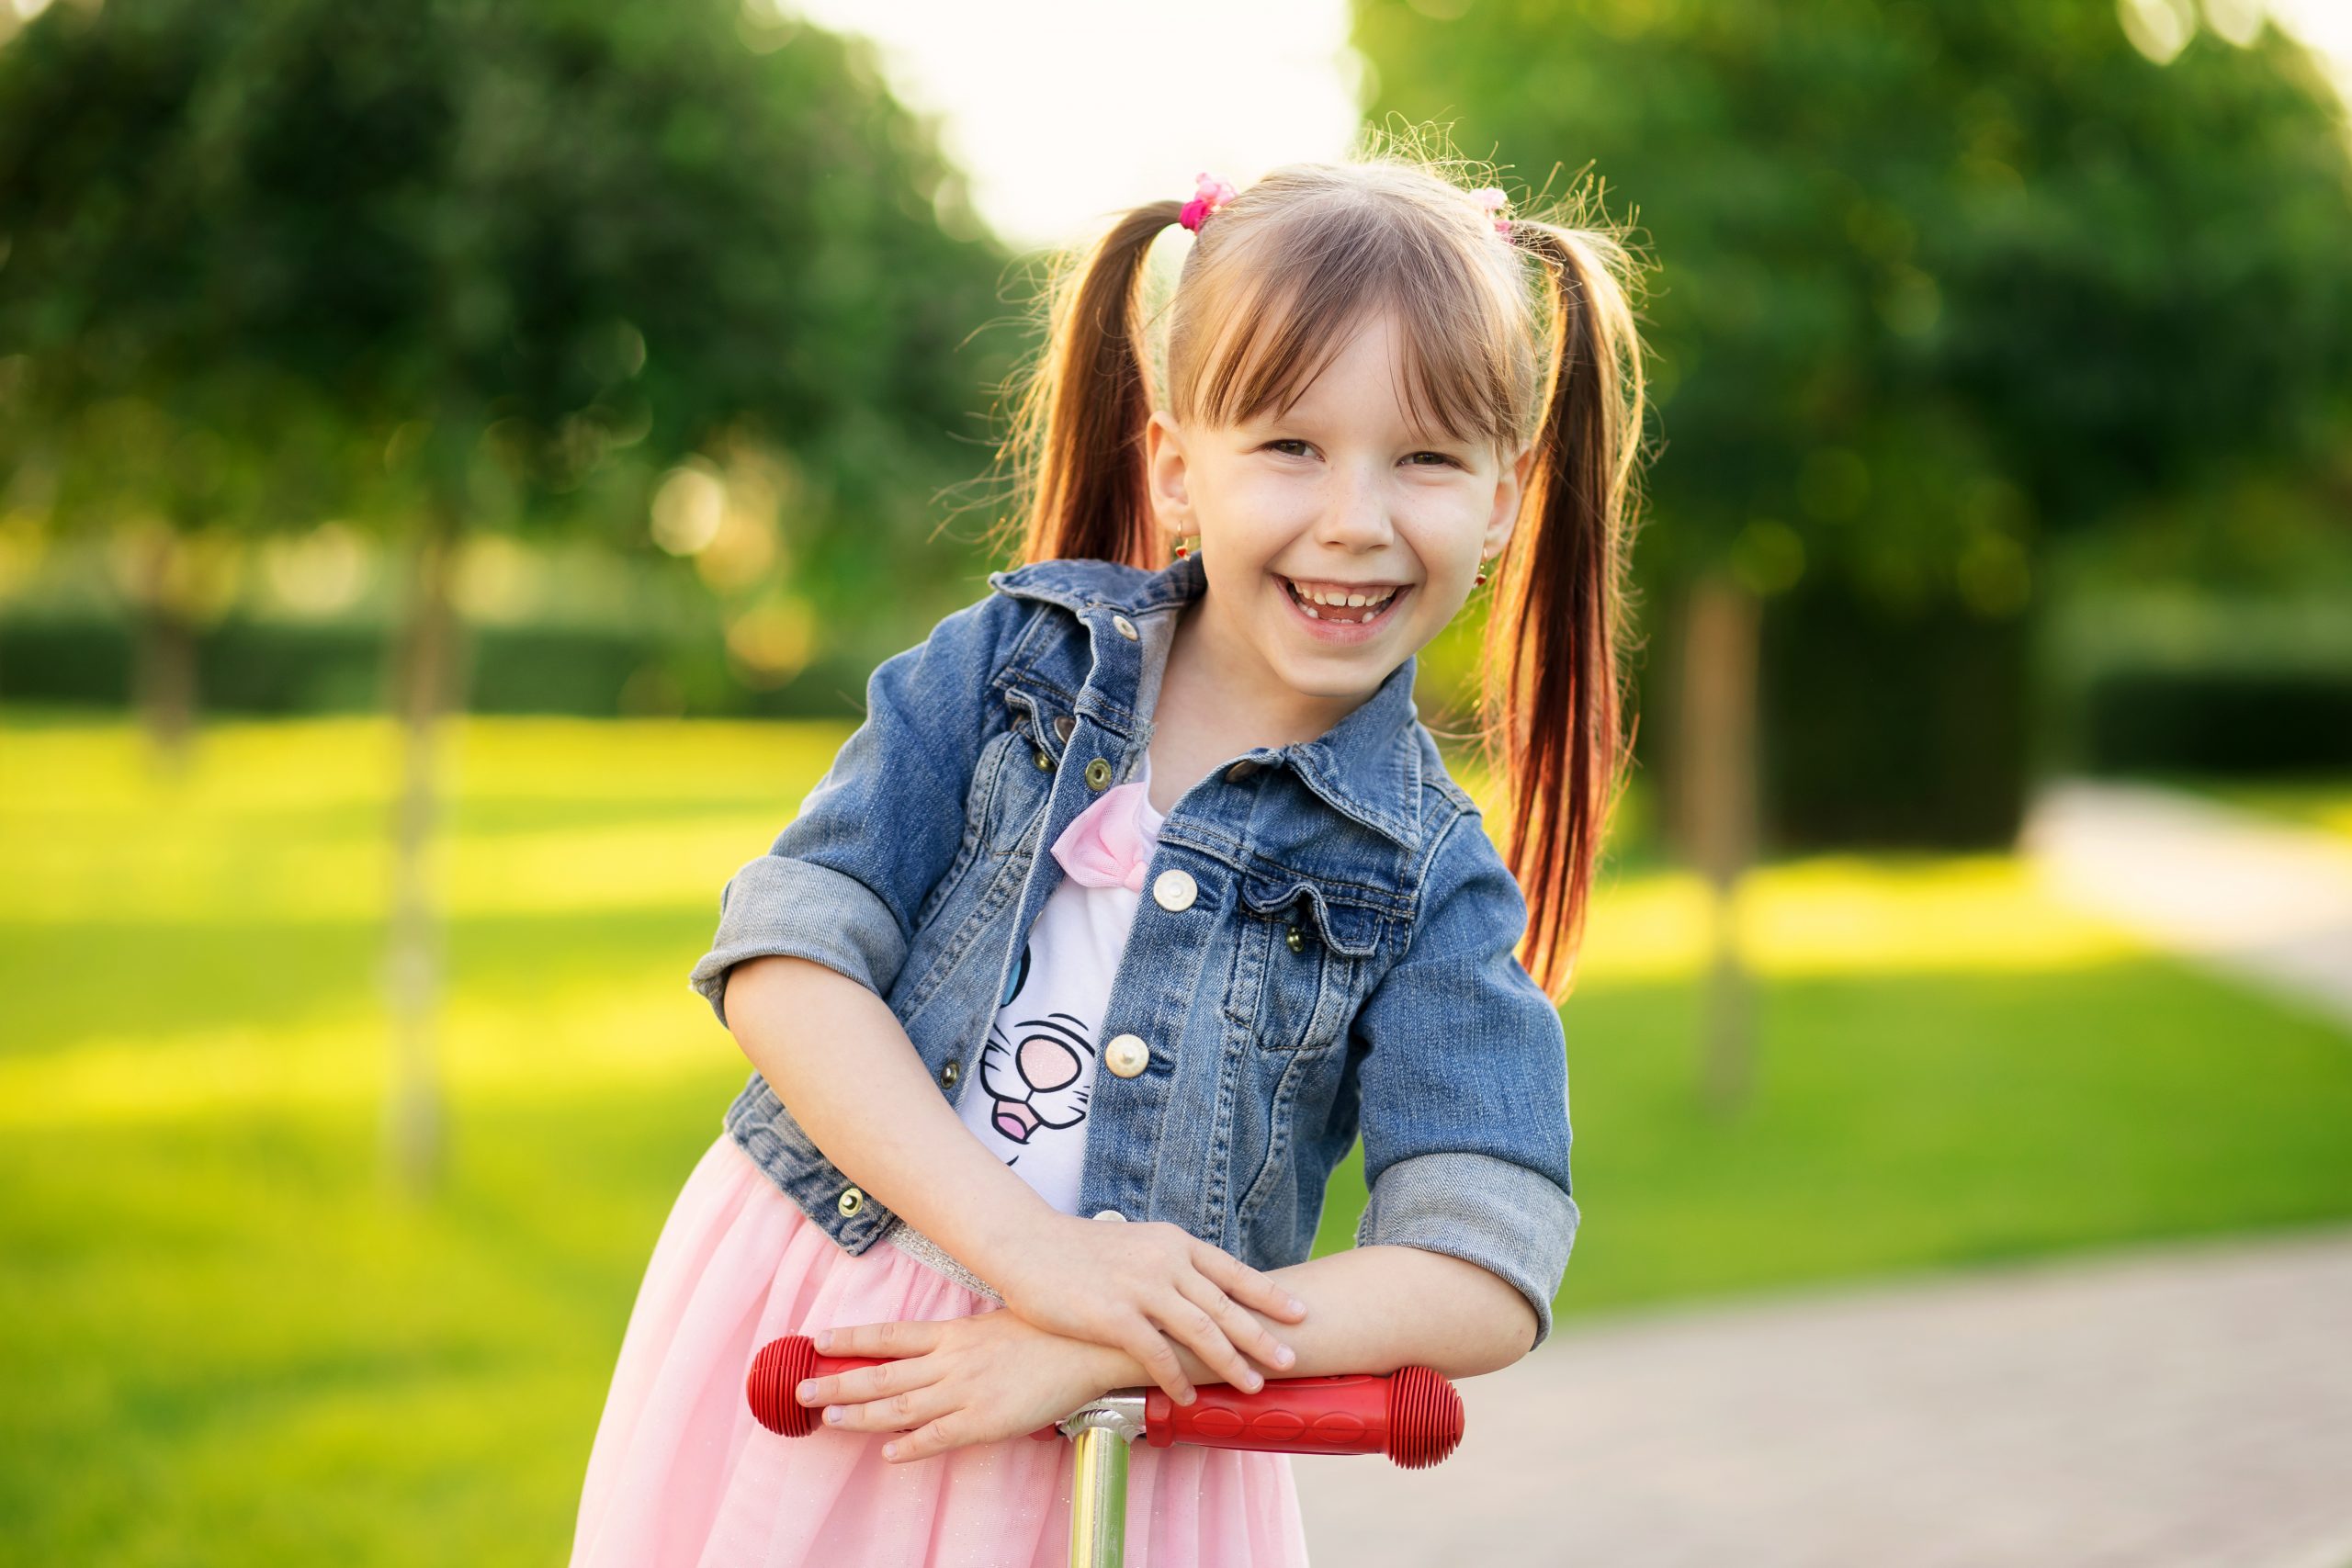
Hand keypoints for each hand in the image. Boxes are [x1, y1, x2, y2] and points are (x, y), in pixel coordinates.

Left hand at [796, 1312, 1130, 1463]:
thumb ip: (962, 1337)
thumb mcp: (996, 1323)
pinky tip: (889, 1453)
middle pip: (883, 1372)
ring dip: (863, 1414)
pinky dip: (912, 1446)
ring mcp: (967, 1391)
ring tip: (831, 1419)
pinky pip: (940, 1437)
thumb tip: (936, 1344)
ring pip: (902, 1406)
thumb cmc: (1048, 1330)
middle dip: (839, 1380)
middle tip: (803, 1388)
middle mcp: (952, 1360)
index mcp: (953, 1333)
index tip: (817, 1341)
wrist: (1090, 1344)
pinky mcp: (987, 1421)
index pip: (890, 1334)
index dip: (851, 1338)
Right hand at [986, 1212, 1304, 1405]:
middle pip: (1226, 1305)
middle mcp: (1165, 1261)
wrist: (1026, 1244)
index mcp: (1173, 1243)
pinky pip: (1157, 1354)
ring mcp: (1142, 1287)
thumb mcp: (1135, 1246)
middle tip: (1293, 1359)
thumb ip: (1167, 1264)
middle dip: (1262, 1336)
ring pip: (1201, 1330)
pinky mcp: (1115, 1315)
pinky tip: (1185, 1396)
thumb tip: (1196, 1290)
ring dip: (1230, 1362)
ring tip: (1252, 1386)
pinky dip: (1176, 1377)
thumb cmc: (1078, 1251)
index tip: (1299, 1312)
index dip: (1268, 1294)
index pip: (1233, 1271)